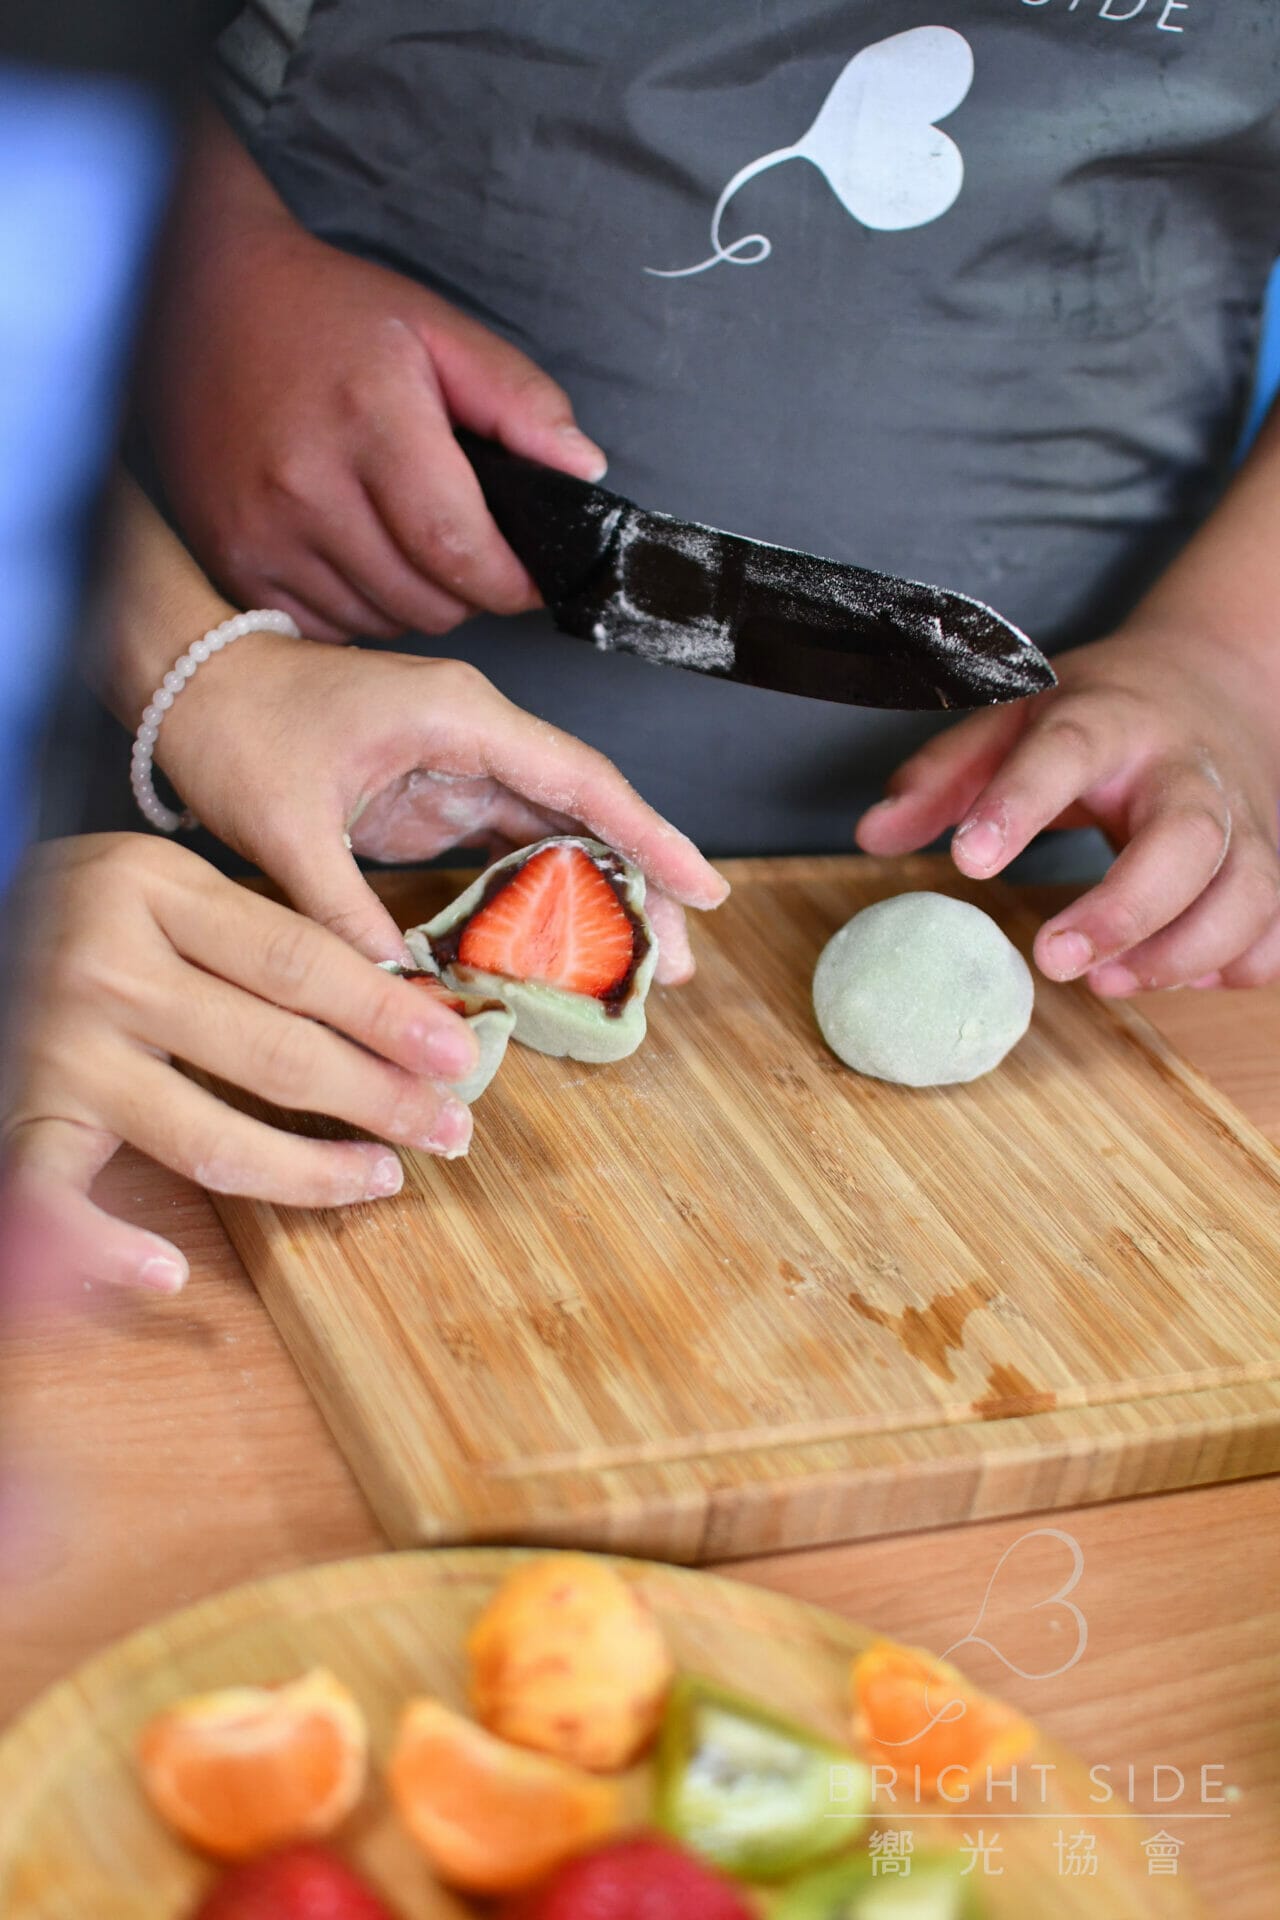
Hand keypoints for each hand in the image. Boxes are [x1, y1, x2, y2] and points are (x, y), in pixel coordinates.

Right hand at [0, 836, 482, 1294]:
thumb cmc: (79, 912)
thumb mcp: (160, 885)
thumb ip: (257, 930)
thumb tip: (397, 997)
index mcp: (151, 891)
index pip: (302, 963)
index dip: (392, 1015)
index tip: (460, 1053)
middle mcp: (106, 968)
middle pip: (277, 1050)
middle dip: (380, 1098)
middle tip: (449, 1128)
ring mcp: (61, 1050)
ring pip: (209, 1137)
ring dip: (309, 1172)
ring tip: (379, 1178)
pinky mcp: (22, 1118)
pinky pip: (58, 1202)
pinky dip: (106, 1250)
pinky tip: (168, 1273)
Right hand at [143, 115, 604, 642]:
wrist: (203, 295)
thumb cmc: (328, 314)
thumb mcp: (438, 330)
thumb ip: (520, 400)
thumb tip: (583, 473)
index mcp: (371, 422)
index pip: (460, 551)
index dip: (511, 583)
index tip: (529, 579)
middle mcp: (306, 485)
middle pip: (427, 601)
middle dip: (466, 590)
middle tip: (464, 546)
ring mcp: (260, 529)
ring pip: (379, 622)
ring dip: (410, 600)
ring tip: (401, 539)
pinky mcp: (229, 558)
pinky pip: (321, 628)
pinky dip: (353, 608)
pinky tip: (351, 554)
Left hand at [158, 634, 728, 979]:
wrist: (193, 688)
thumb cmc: (238, 731)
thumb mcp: (284, 829)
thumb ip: (343, 912)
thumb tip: (396, 994)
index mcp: (460, 717)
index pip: (579, 779)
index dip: (649, 836)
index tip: (702, 887)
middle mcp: (480, 733)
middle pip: (590, 807)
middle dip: (643, 880)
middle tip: (682, 959)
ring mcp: (466, 760)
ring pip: (564, 827)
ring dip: (607, 891)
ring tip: (648, 963)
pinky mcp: (445, 790)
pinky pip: (520, 842)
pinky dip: (554, 890)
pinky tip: (575, 944)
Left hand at [856, 627, 1279, 992]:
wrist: (1215, 679)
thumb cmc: (1099, 714)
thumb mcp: (1012, 717)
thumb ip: (942, 775)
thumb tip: (874, 835)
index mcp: (1111, 719)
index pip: (1069, 751)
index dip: (1020, 805)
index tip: (972, 861)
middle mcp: (1188, 771)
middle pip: (1186, 837)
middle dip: (1126, 908)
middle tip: (1054, 959)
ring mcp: (1244, 821)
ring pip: (1246, 891)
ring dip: (1182, 952)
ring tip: (1107, 982)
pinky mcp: (1273, 866)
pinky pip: (1276, 933)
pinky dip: (1236, 965)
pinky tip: (1179, 976)